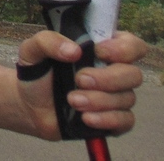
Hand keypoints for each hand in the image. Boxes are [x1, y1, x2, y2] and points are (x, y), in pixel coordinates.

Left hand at [17, 28, 146, 140]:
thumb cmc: (38, 73)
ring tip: (72, 100)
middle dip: (107, 78)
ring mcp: (115, 97)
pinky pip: (125, 121)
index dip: (123, 48)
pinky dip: (107, 120)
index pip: (132, 45)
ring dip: (99, 100)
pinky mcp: (113, 119)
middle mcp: (113, 72)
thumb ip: (48, 41)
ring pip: (127, 98)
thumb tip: (74, 50)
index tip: (98, 52)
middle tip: (79, 79)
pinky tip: (86, 118)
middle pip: (133, 74)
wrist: (30, 106)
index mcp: (101, 49)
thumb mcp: (32, 50)